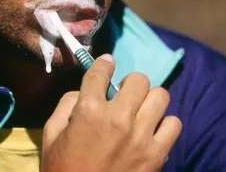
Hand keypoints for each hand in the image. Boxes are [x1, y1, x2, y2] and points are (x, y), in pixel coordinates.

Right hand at [41, 54, 181, 171]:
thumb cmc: (62, 169)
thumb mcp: (51, 134)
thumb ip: (67, 104)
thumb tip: (85, 90)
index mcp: (89, 111)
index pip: (101, 71)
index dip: (104, 64)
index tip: (107, 64)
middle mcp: (118, 118)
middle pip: (138, 79)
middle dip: (129, 84)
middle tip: (123, 95)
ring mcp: (141, 137)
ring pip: (160, 96)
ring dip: (149, 101)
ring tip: (140, 112)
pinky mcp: (157, 155)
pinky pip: (174, 124)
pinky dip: (164, 125)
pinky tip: (152, 132)